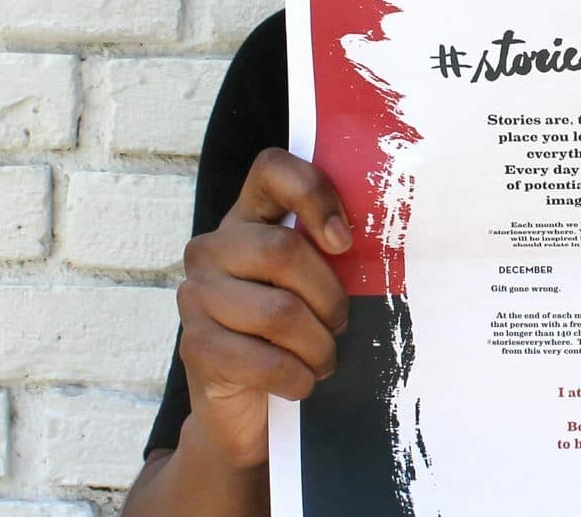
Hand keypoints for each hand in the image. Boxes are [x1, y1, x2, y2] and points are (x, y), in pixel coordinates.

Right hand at [173, 148, 353, 467]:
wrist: (252, 412)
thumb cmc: (299, 337)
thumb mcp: (319, 284)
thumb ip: (335, 252)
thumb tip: (386, 239)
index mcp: (249, 218)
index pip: (271, 169)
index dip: (312, 193)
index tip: (344, 241)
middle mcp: (213, 248)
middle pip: (281, 250)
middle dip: (328, 297)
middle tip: (339, 324)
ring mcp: (195, 296)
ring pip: (277, 311)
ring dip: (317, 346)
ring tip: (323, 361)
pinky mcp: (194, 346)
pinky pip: (261, 360)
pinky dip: (295, 377)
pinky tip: (301, 384)